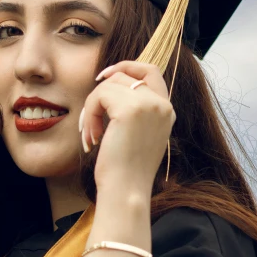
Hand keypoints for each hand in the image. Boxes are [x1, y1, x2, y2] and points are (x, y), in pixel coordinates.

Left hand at [80, 61, 175, 192]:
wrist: (127, 190)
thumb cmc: (127, 169)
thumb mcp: (138, 134)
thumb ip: (133, 109)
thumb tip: (109, 84)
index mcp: (167, 111)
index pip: (151, 70)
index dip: (127, 66)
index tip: (105, 77)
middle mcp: (162, 104)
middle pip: (125, 75)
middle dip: (102, 90)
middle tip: (90, 114)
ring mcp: (148, 105)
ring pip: (109, 85)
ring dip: (93, 107)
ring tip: (92, 134)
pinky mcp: (130, 109)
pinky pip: (100, 95)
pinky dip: (90, 114)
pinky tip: (93, 137)